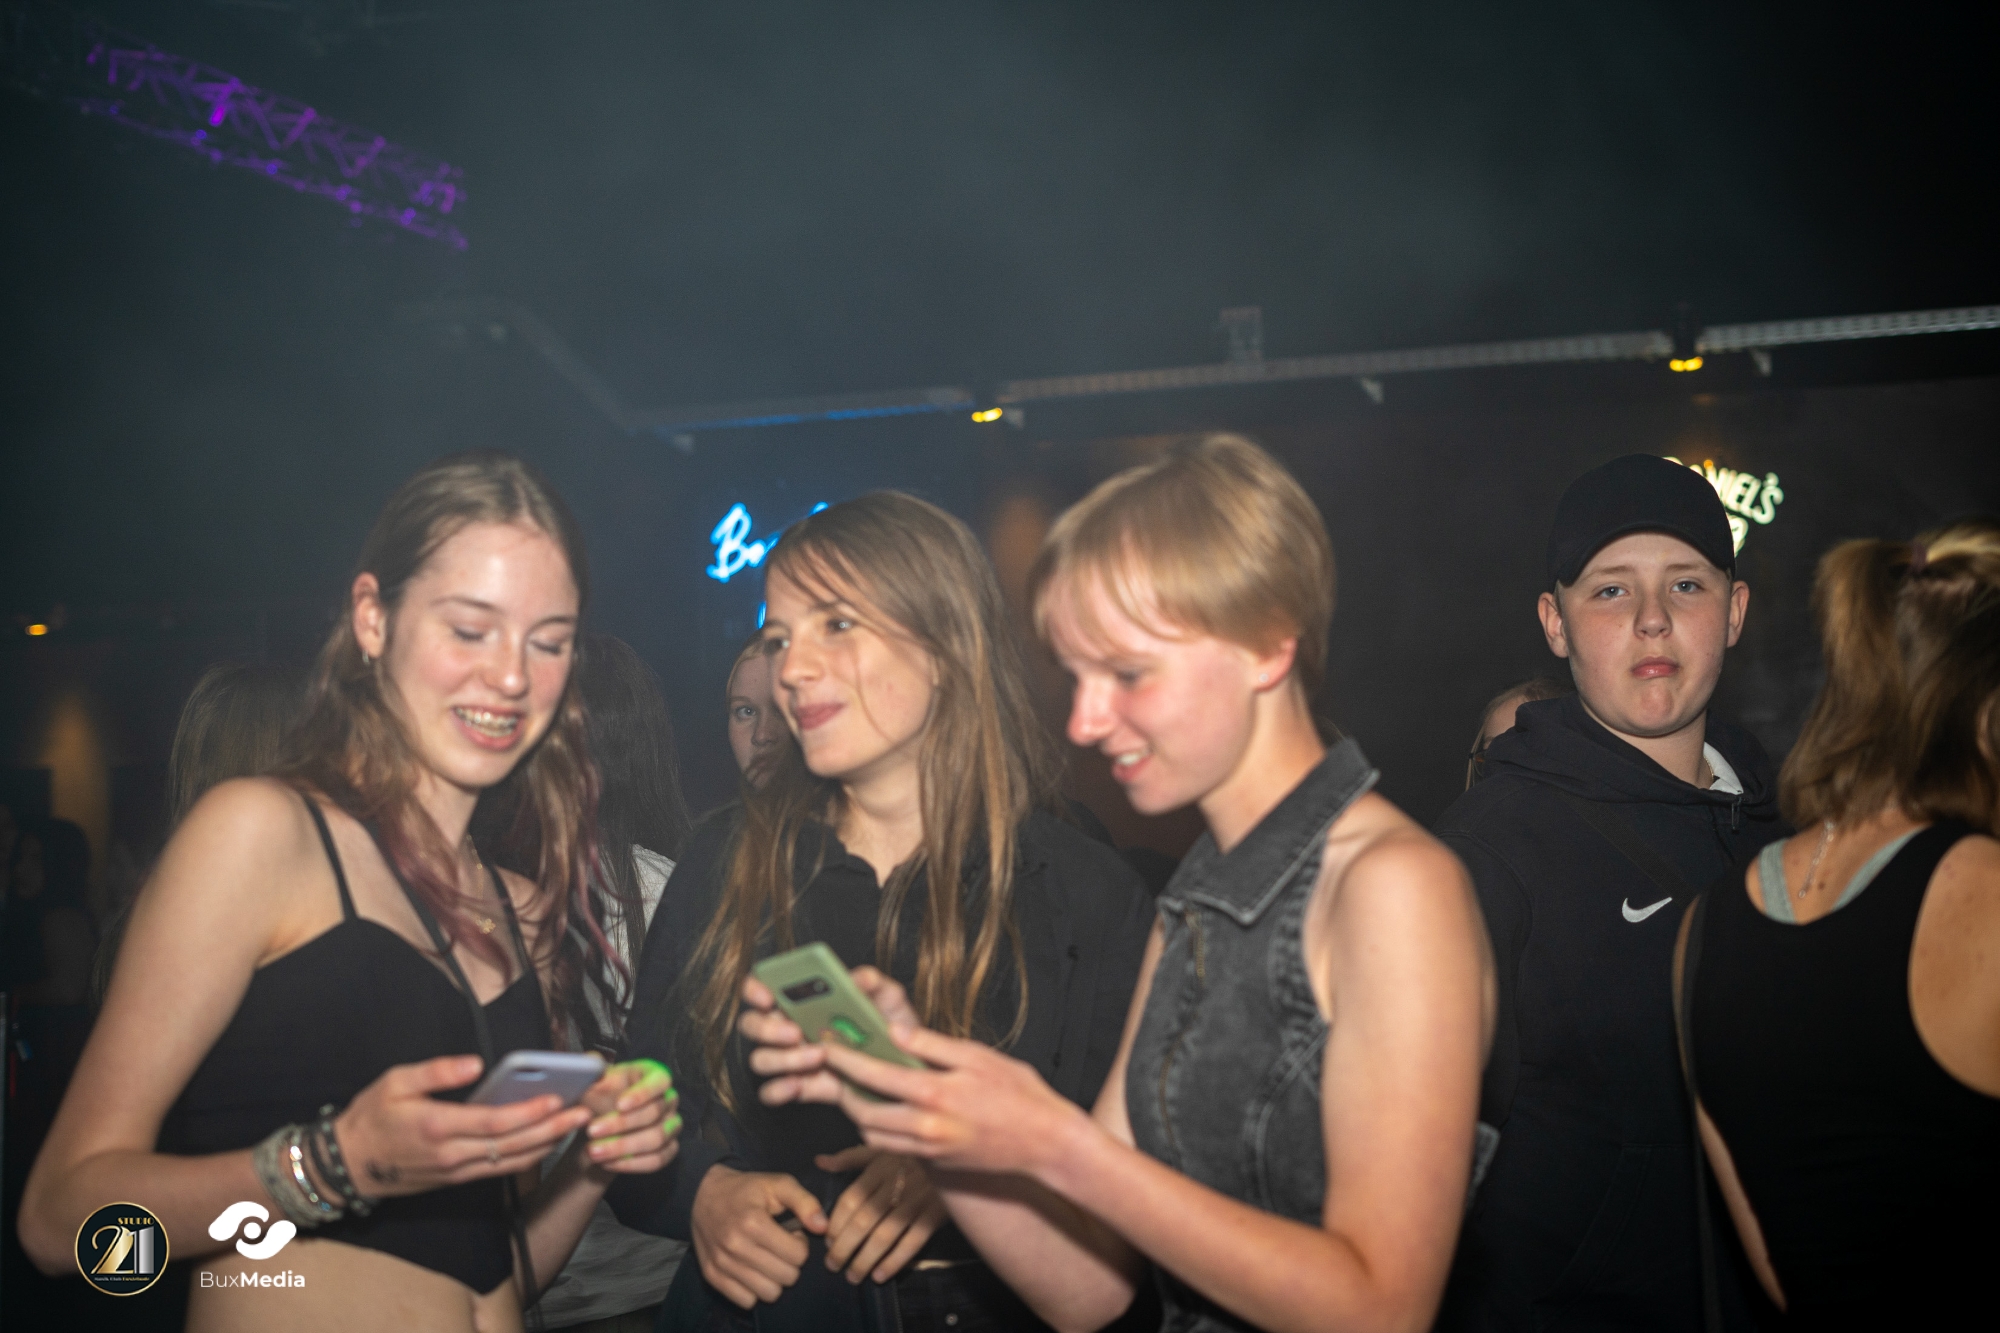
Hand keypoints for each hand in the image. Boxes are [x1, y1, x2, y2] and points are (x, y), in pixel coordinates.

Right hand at [333, 1055, 591, 1197]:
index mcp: (437, 1127)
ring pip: (510, 1162)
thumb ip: (436, 1071)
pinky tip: (545, 1141)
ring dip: (546, 1145)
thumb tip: (476, 1063)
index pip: (494, 1123)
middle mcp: (451, 1154)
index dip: (529, 1113)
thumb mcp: (394, 1081)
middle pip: (512, 1146)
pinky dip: (526, 1157)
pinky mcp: (456, 1179)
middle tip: (584, 1114)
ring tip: (574, 1126)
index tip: (557, 1099)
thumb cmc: (371, 1117)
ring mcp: (455, 1171)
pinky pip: (499, 1170)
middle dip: (552, 1129)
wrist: (347, 1164)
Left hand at [578, 1059, 680, 1175]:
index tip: (619, 1105)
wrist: (600, 1123)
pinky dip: (631, 1164)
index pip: (660, 1082)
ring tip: (594, 1151)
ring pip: (656, 1139)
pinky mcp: (668, 1150)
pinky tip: (607, 1162)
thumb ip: (593, 1070)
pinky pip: (657, 1161)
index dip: (642, 1094)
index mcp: (654, 1076)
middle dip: (621, 1125)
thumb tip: (593, 1063)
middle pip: (654, 1113)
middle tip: (592, 1131)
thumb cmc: (600, 1095)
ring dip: (623, 1147)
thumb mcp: (594, 1080)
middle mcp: (669, 1100)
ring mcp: (671, 1126)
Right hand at [691, 1164, 828, 1307]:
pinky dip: (754, 1290)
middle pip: (787, 1277)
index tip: (791, 1234)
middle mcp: (736, 1246)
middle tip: (781, 1247)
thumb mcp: (778, 1184)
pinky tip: (753, 1270)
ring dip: (774, 1279)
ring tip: (768, 1258)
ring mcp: (722, 1263)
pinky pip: (746, 1301)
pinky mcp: (712, 1275)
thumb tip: (823, 1227)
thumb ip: (805, 1202)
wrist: (703, 1194)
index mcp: (754, 1222)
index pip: (798, 1255)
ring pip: (769, 1293)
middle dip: (791, 1263)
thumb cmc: (747, 1189)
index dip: (800, 1244)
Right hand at [740, 967, 921, 1106]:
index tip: (768, 996)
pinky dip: (779, 1089)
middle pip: (752, 1024)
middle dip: (767, 1028)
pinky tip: (799, 1085)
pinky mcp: (800, 1086)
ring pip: (761, 1059)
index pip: (762, 988)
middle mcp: (788, 1026)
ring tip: (818, 1056)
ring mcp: (791, 1058)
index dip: (756, 989)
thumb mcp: (889, 999)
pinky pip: (771, 1091)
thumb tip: (858, 979)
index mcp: (802, 999)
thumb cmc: (891, 1026)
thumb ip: (874, 984)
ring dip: (783, 1058)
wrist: (904, 1070)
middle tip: (795, 1031)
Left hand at [819, 1026, 1091, 1179]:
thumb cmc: (1020, 1094)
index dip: (844, 1059)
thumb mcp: (979, 1057)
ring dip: (857, 1111)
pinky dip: (879, 1128)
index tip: (826, 1045)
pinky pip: (892, 1147)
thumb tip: (895, 1032)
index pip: (874, 1074)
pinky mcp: (936, 1161)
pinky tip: (884, 1108)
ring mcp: (930, 1148)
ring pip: (873, 1133)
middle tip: (836, 1068)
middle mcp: (926, 1126)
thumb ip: (933, 1046)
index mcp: (935, 1093)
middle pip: (862, 1111)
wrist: (1047, 1144)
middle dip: (842, 1089)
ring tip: (856, 1086)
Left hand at [819, 1144, 947, 1283]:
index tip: (827, 1242)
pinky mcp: (935, 1215)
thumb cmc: (911, 1154)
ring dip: (865, 1259)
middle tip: (833, 1265)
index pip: (851, 1199)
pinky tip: (880, 1275)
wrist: (954, 1152)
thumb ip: (850, 1157)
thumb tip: (820, 1162)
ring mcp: (917, 1200)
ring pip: (885, 1235)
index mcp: (880, 1167)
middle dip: (844, 1247)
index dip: (836, 1224)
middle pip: (864, 1220)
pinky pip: (912, 1242)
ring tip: (853, 1275)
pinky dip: (894, 1261)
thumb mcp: (882, 1149)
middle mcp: (896, 1183)